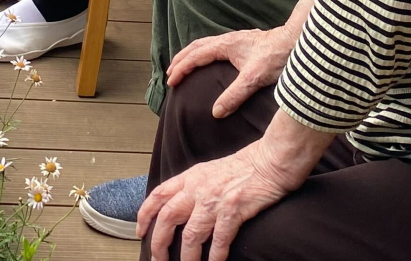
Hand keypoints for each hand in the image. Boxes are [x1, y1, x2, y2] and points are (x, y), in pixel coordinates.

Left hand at [138, 144, 294, 260]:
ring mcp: (215, 199)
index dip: (144, 215)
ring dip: (186, 258)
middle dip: (159, 244)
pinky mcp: (234, 209)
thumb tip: (179, 206)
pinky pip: (219, 240)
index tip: (140, 233)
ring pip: (190, 235)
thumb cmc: (244, 167)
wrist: (271, 161)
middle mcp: (198, 187)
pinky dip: (215, 256)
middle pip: (167, 218)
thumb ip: (193, 186)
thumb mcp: (210, 171)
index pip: (158, 195)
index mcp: (191, 177)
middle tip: (158, 260)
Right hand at [165, 28, 293, 114]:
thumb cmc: (276, 57)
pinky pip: (216, 47)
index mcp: (225, 45)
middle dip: (181, 59)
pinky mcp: (244, 44)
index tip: (171, 81)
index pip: (195, 56)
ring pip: (206, 45)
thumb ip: (234, 96)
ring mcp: (236, 41)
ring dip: (192, 55)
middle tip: (170, 73)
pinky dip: (205, 54)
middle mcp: (228, 40)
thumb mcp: (253, 79)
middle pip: (196, 47)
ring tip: (184, 66)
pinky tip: (211, 63)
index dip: (181, 68)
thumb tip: (215, 113)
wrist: (295, 42)